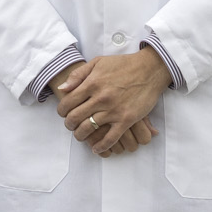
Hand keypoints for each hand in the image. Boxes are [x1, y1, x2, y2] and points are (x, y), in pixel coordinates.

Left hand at [56, 47, 171, 157]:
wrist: (149, 69)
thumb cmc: (123, 65)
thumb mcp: (97, 62)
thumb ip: (78, 75)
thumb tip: (62, 89)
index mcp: (92, 83)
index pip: (67, 103)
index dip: (62, 111)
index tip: (64, 113)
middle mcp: (100, 98)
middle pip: (75, 118)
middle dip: (69, 124)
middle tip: (70, 125)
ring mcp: (113, 110)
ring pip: (88, 129)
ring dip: (80, 135)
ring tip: (80, 135)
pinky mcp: (126, 120)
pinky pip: (110, 139)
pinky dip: (100, 146)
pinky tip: (96, 148)